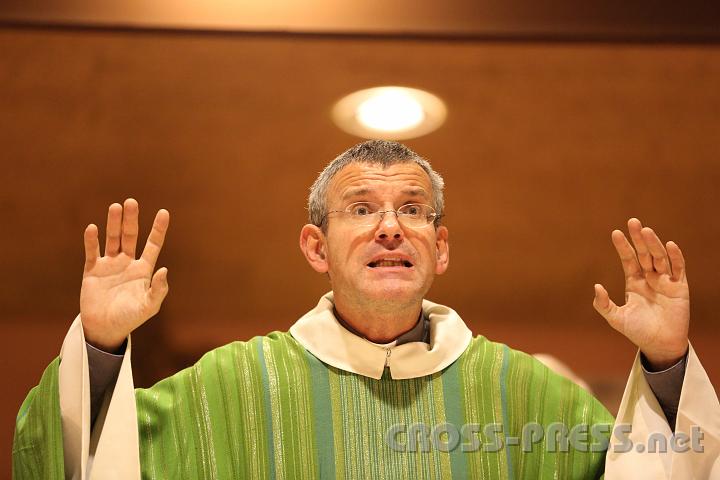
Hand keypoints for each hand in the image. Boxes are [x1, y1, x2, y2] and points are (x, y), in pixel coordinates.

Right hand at [80, 198, 169, 351]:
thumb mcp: (149, 306)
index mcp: (144, 270)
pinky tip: (93, 228)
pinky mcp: (92, 271)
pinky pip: (92, 252)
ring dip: (113, 224)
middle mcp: (127, 263)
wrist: (105, 329)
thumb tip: (164, 270)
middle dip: (131, 220)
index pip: (153, 244)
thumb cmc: (130, 318)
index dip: (158, 229)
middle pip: (130, 236)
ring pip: (112, 240)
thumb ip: (158, 289)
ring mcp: (110, 265)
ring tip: (115, 207)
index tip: (164, 212)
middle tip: (131, 202)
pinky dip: (92, 241)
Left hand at [593, 218, 688, 369]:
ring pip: (659, 258)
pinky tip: (670, 245)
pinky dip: (675, 257)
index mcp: (634, 282)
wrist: (660, 345)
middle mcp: (649, 278)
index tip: (616, 233)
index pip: (628, 260)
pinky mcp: (680, 287)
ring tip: (647, 231)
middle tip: (633, 221)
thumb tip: (597, 286)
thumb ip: (604, 304)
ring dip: (654, 244)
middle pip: (644, 254)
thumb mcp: (616, 318)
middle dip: (638, 238)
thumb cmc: (638, 331)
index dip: (623, 247)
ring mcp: (665, 281)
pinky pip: (678, 269)